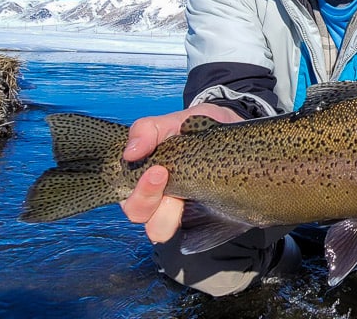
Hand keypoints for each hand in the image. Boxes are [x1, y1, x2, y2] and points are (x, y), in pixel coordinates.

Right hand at [119, 104, 241, 242]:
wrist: (231, 131)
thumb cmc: (196, 129)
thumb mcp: (174, 121)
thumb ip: (148, 130)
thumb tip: (131, 152)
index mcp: (142, 176)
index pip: (125, 193)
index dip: (137, 189)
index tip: (157, 170)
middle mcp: (155, 198)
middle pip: (137, 214)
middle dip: (147, 199)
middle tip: (165, 175)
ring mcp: (176, 211)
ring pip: (157, 231)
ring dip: (166, 216)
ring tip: (184, 197)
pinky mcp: (199, 221)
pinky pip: (189, 236)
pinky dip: (194, 228)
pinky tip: (206, 205)